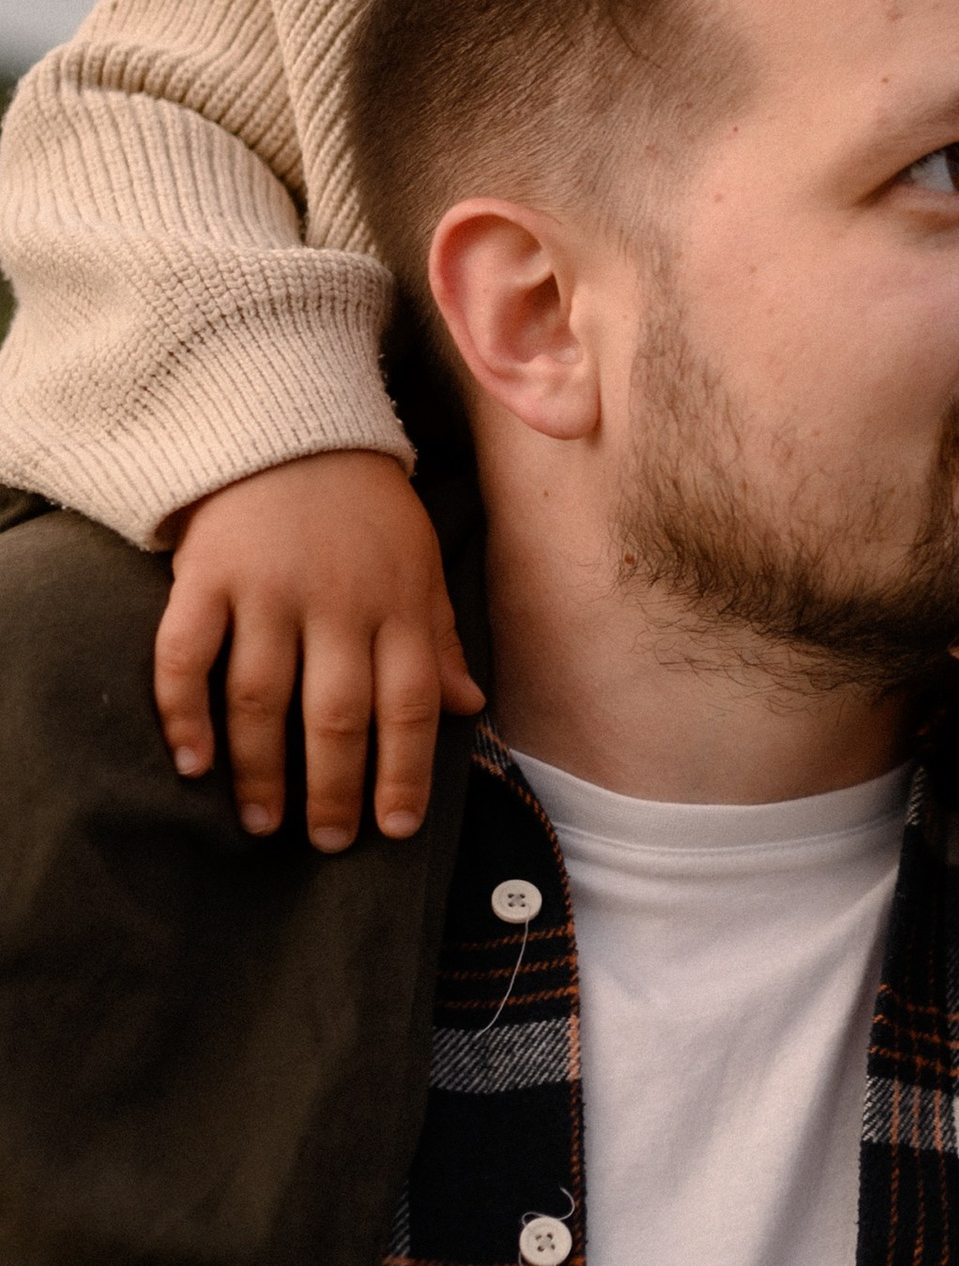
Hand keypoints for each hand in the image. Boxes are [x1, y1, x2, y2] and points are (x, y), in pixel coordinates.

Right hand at [158, 453, 482, 851]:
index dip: (405, 772)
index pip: (411, 704)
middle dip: (335, 789)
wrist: (289, 423)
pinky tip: (192, 763)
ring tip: (263, 823)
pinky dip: (183, 712)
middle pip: (338, 714)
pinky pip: (186, 654)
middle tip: (328, 842)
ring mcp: (267, 589)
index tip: (395, 828)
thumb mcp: (419, 564)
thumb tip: (469, 707)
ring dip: (262, 770)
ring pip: (262, 698)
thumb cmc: (365, 508)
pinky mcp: (205, 574)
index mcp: (398, 603)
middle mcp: (337, 602)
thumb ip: (439, 637)